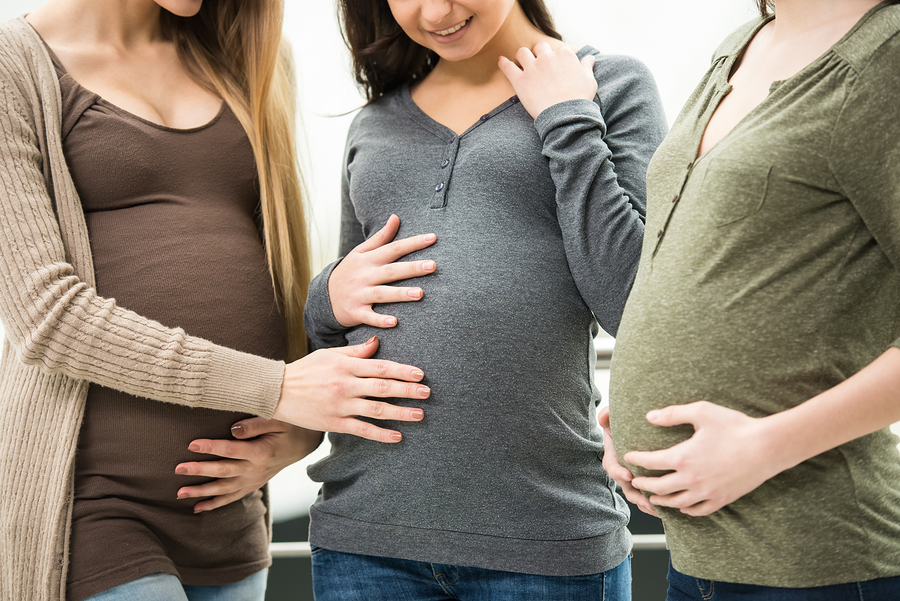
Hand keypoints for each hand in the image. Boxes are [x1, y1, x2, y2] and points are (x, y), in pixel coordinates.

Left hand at [175, 418, 322, 513]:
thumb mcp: (278, 419)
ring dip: (201, 492)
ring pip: (224, 489)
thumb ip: (255, 424)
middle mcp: (256, 470)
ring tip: (180, 493)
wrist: (303, 444)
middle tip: (178, 469)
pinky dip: (214, 504)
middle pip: (223, 472)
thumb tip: (232, 429)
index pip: (231, 450)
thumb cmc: (289, 427)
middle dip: (199, 471)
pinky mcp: (252, 485)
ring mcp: (254, 480)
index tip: (191, 444)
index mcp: (262, 452)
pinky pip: (232, 497)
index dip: (211, 447)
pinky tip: (197, 508)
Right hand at [273, 335, 427, 442]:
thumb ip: (356, 352)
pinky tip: (397, 436)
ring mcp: (341, 405)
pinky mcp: (335, 423)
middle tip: (427, 393)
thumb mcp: (330, 354)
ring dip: (400, 413)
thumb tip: (377, 343)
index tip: (421, 374)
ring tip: (419, 414)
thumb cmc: (306, 370)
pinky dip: (381, 434)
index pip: (381, 367)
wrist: (277, 391)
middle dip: (408, 390)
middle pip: (383, 388)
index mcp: (346, 366)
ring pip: (376, 410)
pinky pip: (362, 430)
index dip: (402, 371)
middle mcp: (346, 385)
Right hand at [329, 214, 436, 327]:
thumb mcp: (360, 252)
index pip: (393, 248)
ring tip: (420, 294)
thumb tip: (396, 217)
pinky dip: (380, 320)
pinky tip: (394, 322)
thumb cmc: (349, 272)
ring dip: (400, 294)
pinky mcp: (355, 311)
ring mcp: (360, 294)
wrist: (324, 296)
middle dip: (412, 268)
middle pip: (391, 271)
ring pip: (382, 293)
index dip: (413, 243)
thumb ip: (381, 237)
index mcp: (369, 260)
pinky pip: (369, 316)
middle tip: (433, 266)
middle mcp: (365, 275)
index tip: (433, 238)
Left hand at [498, 41, 597, 118]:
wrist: (566, 116)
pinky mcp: (520, 80)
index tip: (555, 66)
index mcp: (564, 55)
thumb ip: (587, 66)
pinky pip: (507, 66)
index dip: (555, 58)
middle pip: (539, 47)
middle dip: (538, 53)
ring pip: (522, 52)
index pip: (557, 50)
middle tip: (537, 63)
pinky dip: (503, 62)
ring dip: (522, 56)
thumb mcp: (590, 81)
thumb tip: (590, 58)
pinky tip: (501, 60)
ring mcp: (532, 67)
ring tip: (521, 62)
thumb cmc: (580, 99)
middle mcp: (547, 57)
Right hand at [598, 407, 657, 516]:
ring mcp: (635, 482)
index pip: (613, 468)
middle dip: (637, 496)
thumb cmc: (625, 427)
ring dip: (648, 505)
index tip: (628, 474)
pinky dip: (659, 506)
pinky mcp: (647, 486)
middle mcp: (624, 473)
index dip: (619, 473)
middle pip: (627, 489)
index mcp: (614, 459)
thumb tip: (603, 417)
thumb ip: (607, 416)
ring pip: (640, 498)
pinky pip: (651, 500)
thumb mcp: (614, 419)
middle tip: (647, 501)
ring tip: (660, 509)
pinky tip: (670, 510)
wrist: (638, 434)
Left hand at [624, 401, 784, 515]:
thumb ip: (673, 414)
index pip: (650, 462)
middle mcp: (691, 479)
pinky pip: (698, 510)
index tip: (629, 457)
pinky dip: (686, 510)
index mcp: (683, 457)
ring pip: (676, 502)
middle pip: (658, 487)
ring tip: (653, 497)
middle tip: (635, 481)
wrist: (767, 446)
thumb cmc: (735, 426)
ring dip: (661, 500)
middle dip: (644, 484)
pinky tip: (682, 507)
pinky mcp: (722, 499)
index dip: (636, 459)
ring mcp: (707, 492)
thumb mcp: (702, 412)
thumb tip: (649, 416)